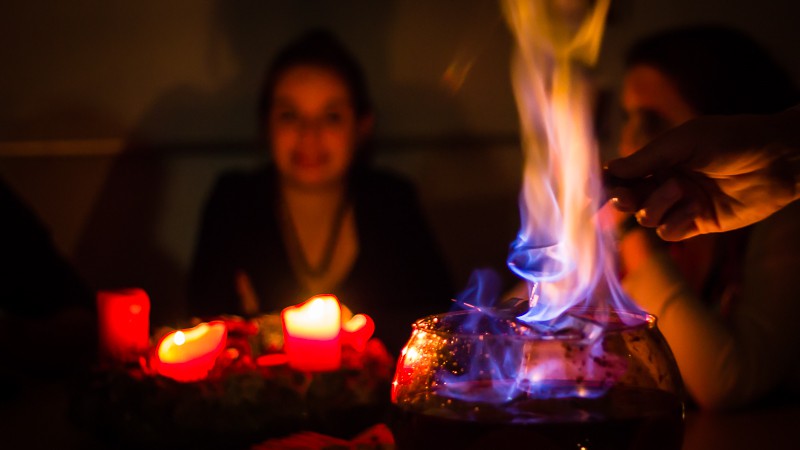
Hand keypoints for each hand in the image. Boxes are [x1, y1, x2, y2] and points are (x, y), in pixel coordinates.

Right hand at [604, 109, 799, 240]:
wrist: (777, 159)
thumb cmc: (731, 140)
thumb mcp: (683, 142)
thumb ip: (646, 159)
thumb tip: (610, 168)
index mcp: (661, 159)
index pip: (625, 174)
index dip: (609, 182)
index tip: (595, 189)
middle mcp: (668, 182)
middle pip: (630, 200)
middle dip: (624, 199)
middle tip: (623, 198)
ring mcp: (683, 204)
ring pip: (648, 218)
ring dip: (658, 207)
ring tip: (682, 191)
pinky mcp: (700, 224)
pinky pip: (670, 232)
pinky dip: (675, 224)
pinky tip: (693, 211)